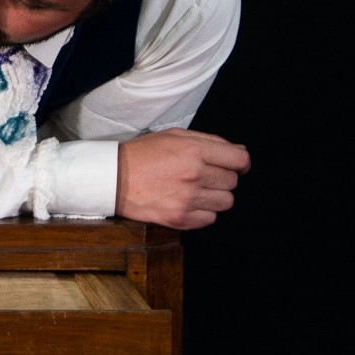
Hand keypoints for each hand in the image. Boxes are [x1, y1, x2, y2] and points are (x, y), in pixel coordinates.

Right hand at [114, 128, 249, 229]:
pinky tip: (187, 203)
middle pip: (233, 181)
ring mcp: (188, 199)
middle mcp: (194, 175)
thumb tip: (240, 152)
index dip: (242, 163)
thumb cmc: (142, 154)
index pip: (240, 160)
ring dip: (215, 196)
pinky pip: (210, 219)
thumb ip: (209, 141)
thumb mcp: (174, 136)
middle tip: (204, 175)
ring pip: (226, 202)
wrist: (113, 179)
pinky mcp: (180, 218)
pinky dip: (203, 212)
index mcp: (194, 151)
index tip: (237, 165)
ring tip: (195, 190)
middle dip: (223, 177)